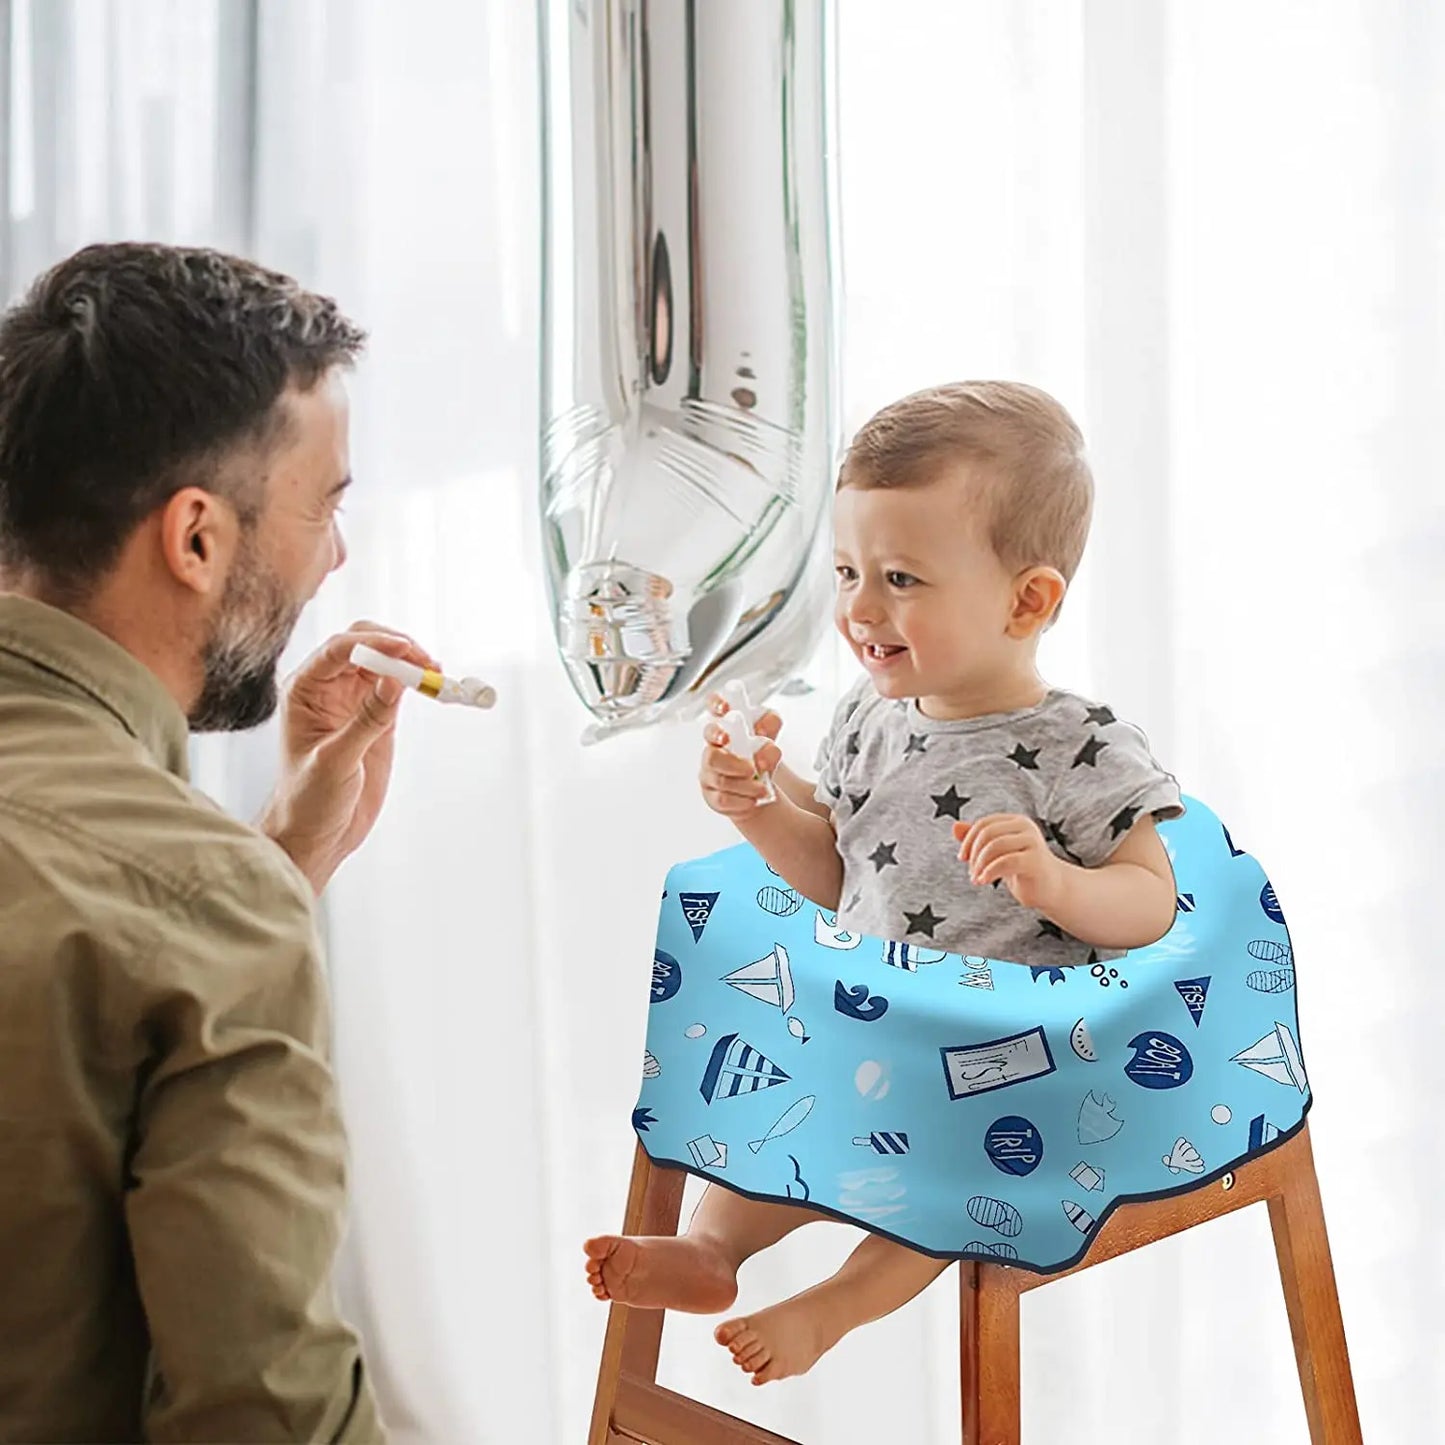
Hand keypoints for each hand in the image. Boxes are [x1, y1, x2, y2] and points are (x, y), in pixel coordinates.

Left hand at [259, 621, 439, 892]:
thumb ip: (367, 719)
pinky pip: (398, 686)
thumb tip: (395, 680)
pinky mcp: (376, 716)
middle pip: (363, 644)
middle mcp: (326, 687)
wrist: (318, 833)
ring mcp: (353, 699)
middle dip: (395, 646)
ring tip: (436, 674)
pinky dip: (417, 682)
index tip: (405, 649)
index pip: (339, 650)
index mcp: (304, 690)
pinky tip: (434, 685)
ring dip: (411, 662)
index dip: (374, 643)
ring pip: (384, 661)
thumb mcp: (336, 761)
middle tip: (425, 662)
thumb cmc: (308, 800)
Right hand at [699, 692, 782, 818]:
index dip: (715, 704)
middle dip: (730, 763)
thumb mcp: (772, 732)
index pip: (712, 706)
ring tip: (763, 788)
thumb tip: (761, 736)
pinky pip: (723, 800)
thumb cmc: (759, 752)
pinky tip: (754, 799)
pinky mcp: (712, 794)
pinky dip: (743, 800)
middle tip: (750, 768)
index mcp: (725, 725)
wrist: (760, 784)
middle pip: (710, 755)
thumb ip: (771, 722)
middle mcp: (712, 748)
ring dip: (746, 785)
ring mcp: (709, 772)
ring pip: (721, 780)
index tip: (725, 709)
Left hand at [954, 814, 1065, 913]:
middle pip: (987, 832)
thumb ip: (977, 840)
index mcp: (1015, 821)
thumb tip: (954, 827)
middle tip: (971, 872)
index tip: (961, 858)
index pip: (983, 824)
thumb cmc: (1021, 869)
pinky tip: (983, 881)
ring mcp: (1033, 842)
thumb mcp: (996, 854)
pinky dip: (989, 872)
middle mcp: (1025, 827)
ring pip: (994, 845)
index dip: (968, 840)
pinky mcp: (1036, 860)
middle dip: (973, 853)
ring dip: (979, 864)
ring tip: (976, 879)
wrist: (1051, 889)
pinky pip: (1005, 861)